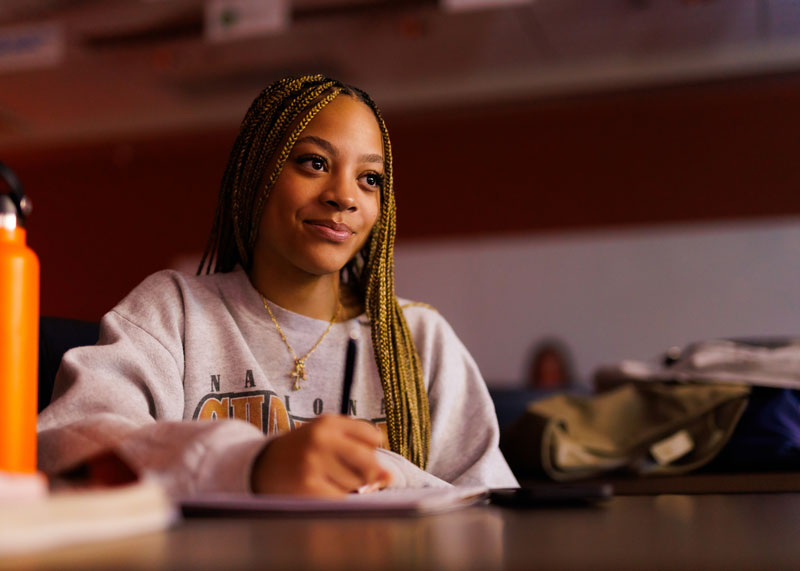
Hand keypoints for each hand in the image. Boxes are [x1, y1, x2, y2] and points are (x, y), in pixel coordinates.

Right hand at [251, 415, 391, 497]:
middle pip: (369, 462)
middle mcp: (321, 439)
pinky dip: (339, 501)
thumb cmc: (302, 452)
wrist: (259, 466)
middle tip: (348, 474)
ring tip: (328, 481)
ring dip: (350, 489)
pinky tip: (324, 493)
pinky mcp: (307, 487)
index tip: (356, 455)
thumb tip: (389, 478)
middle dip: (367, 473)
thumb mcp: (327, 438)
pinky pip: (341, 500)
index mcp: (328, 422)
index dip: (370, 450)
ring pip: (357, 484)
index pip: (373, 436)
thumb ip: (359, 449)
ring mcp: (313, 463)